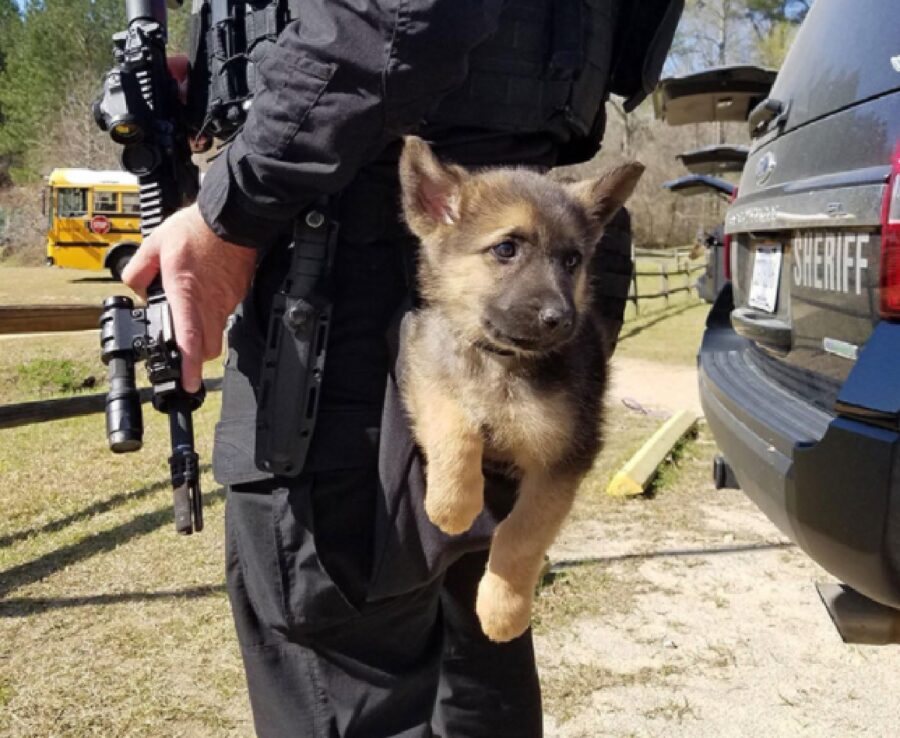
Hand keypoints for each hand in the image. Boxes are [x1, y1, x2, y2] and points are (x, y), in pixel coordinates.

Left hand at [122, 204, 256, 392]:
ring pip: (218, 333)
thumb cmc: (197, 229)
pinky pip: (225, 314)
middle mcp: (209, 303)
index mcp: (186, 293)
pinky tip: (205, 296)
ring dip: (204, 335)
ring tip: (191, 317)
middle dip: (196, 357)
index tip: (187, 383)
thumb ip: (138, 269)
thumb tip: (135, 288)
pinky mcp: (237, 294)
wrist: (231, 218)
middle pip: (208, 349)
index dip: (189, 367)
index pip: (189, 340)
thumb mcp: (154, 244)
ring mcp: (226, 300)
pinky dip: (213, 314)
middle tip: (184, 355)